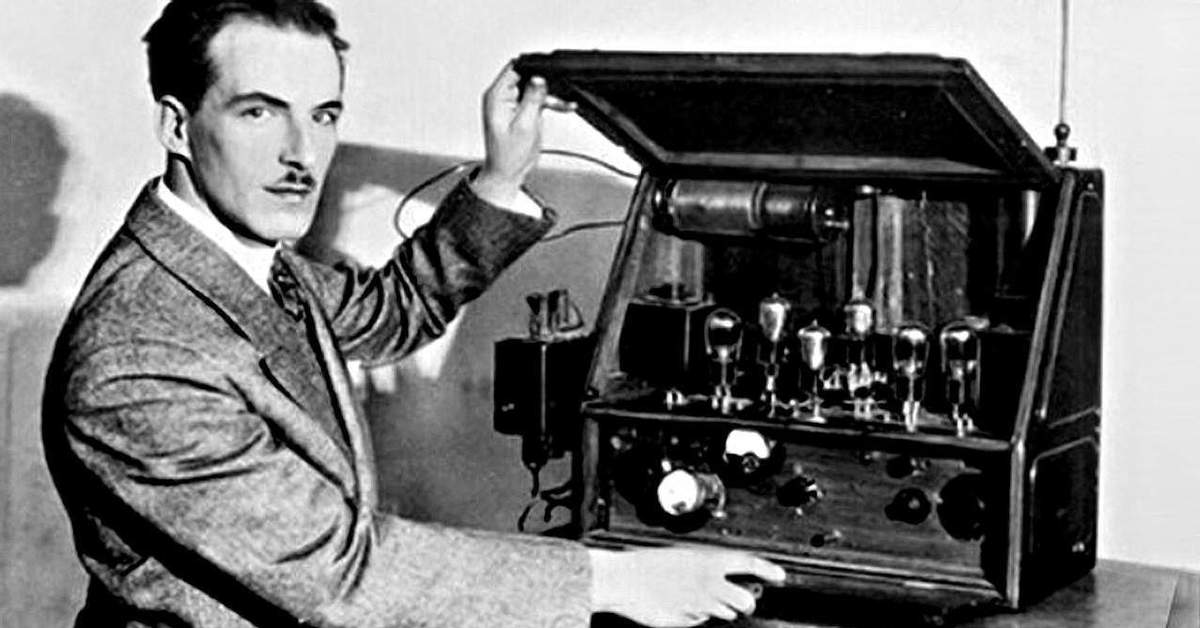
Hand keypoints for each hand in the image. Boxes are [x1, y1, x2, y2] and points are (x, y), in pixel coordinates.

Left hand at [472, 63, 573, 207]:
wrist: (508, 172)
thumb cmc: (508, 155)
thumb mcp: (524, 125)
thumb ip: (532, 99)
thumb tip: (539, 78)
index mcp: (496, 97)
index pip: (513, 69)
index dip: (532, 69)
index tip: (547, 76)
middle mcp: (502, 98)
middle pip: (526, 76)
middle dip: (544, 82)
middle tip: (556, 93)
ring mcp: (512, 104)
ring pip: (534, 88)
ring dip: (550, 95)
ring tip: (564, 103)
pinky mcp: (521, 111)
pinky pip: (537, 99)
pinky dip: (550, 103)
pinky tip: (563, 106)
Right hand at [588, 547, 786, 626]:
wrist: (623, 579)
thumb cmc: (648, 565)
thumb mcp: (683, 557)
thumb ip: (707, 568)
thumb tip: (723, 577)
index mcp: (709, 561)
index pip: (750, 564)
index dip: (769, 570)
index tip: (780, 576)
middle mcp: (709, 584)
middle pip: (746, 600)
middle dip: (746, 603)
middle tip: (741, 601)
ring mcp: (700, 605)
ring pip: (725, 614)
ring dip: (719, 609)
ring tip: (698, 597)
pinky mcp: (688, 621)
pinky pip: (700, 620)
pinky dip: (695, 615)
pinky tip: (679, 603)